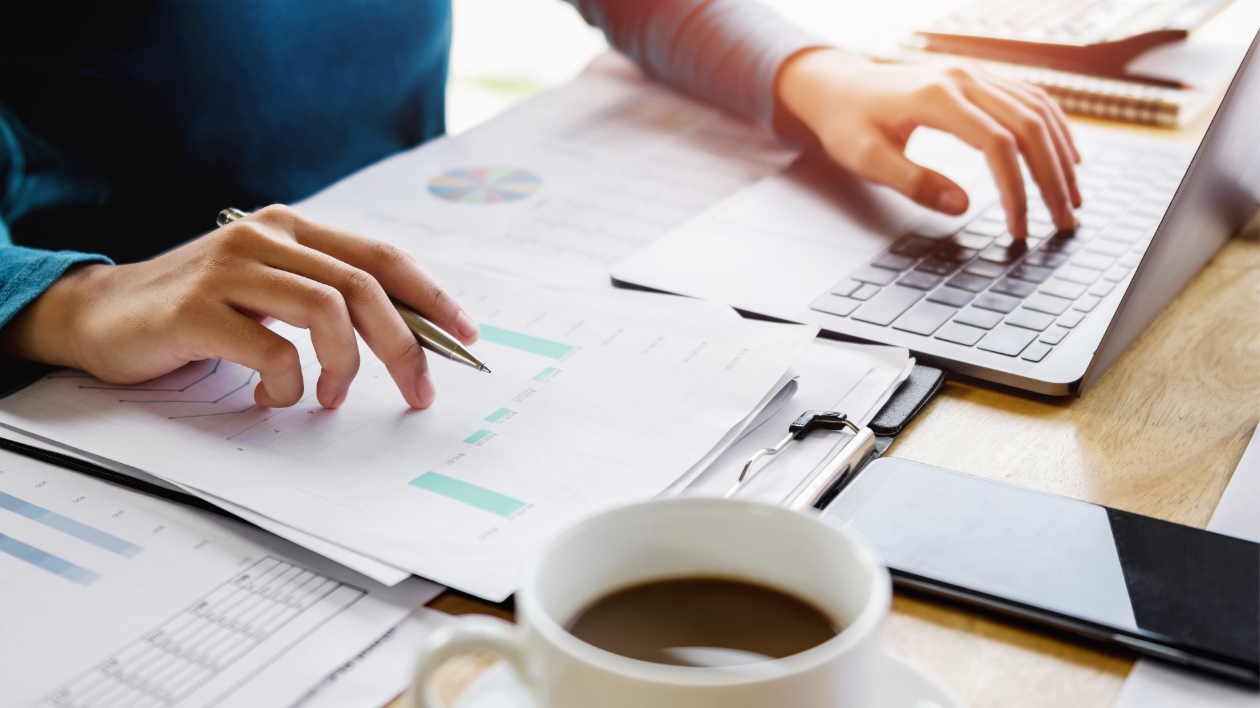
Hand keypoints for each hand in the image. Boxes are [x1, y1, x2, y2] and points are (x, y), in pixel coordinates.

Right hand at [0, 205, 478, 408]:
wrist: (99, 315)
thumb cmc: (197, 311)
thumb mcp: (269, 291)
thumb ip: (325, 298)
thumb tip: (407, 336)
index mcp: (291, 228)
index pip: (381, 256)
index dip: (431, 296)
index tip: (465, 336)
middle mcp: (266, 236)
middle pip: (366, 287)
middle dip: (405, 347)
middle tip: (419, 392)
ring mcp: (230, 268)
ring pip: (329, 310)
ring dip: (346, 367)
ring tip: (331, 397)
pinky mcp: (198, 308)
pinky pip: (274, 351)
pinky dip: (288, 384)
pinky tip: (274, 398)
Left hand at [775, 48, 1080, 238]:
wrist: (839, 87)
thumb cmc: (848, 123)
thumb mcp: (866, 159)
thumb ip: (913, 182)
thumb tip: (961, 206)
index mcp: (935, 99)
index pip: (996, 144)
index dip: (1015, 189)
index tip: (1019, 227)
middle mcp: (963, 79)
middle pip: (1028, 126)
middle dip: (1051, 178)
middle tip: (1063, 220)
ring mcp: (975, 75)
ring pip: (1036, 111)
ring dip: (1061, 155)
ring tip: (1072, 197)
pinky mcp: (979, 80)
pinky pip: (1030, 99)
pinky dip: (1054, 128)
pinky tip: (1066, 155)